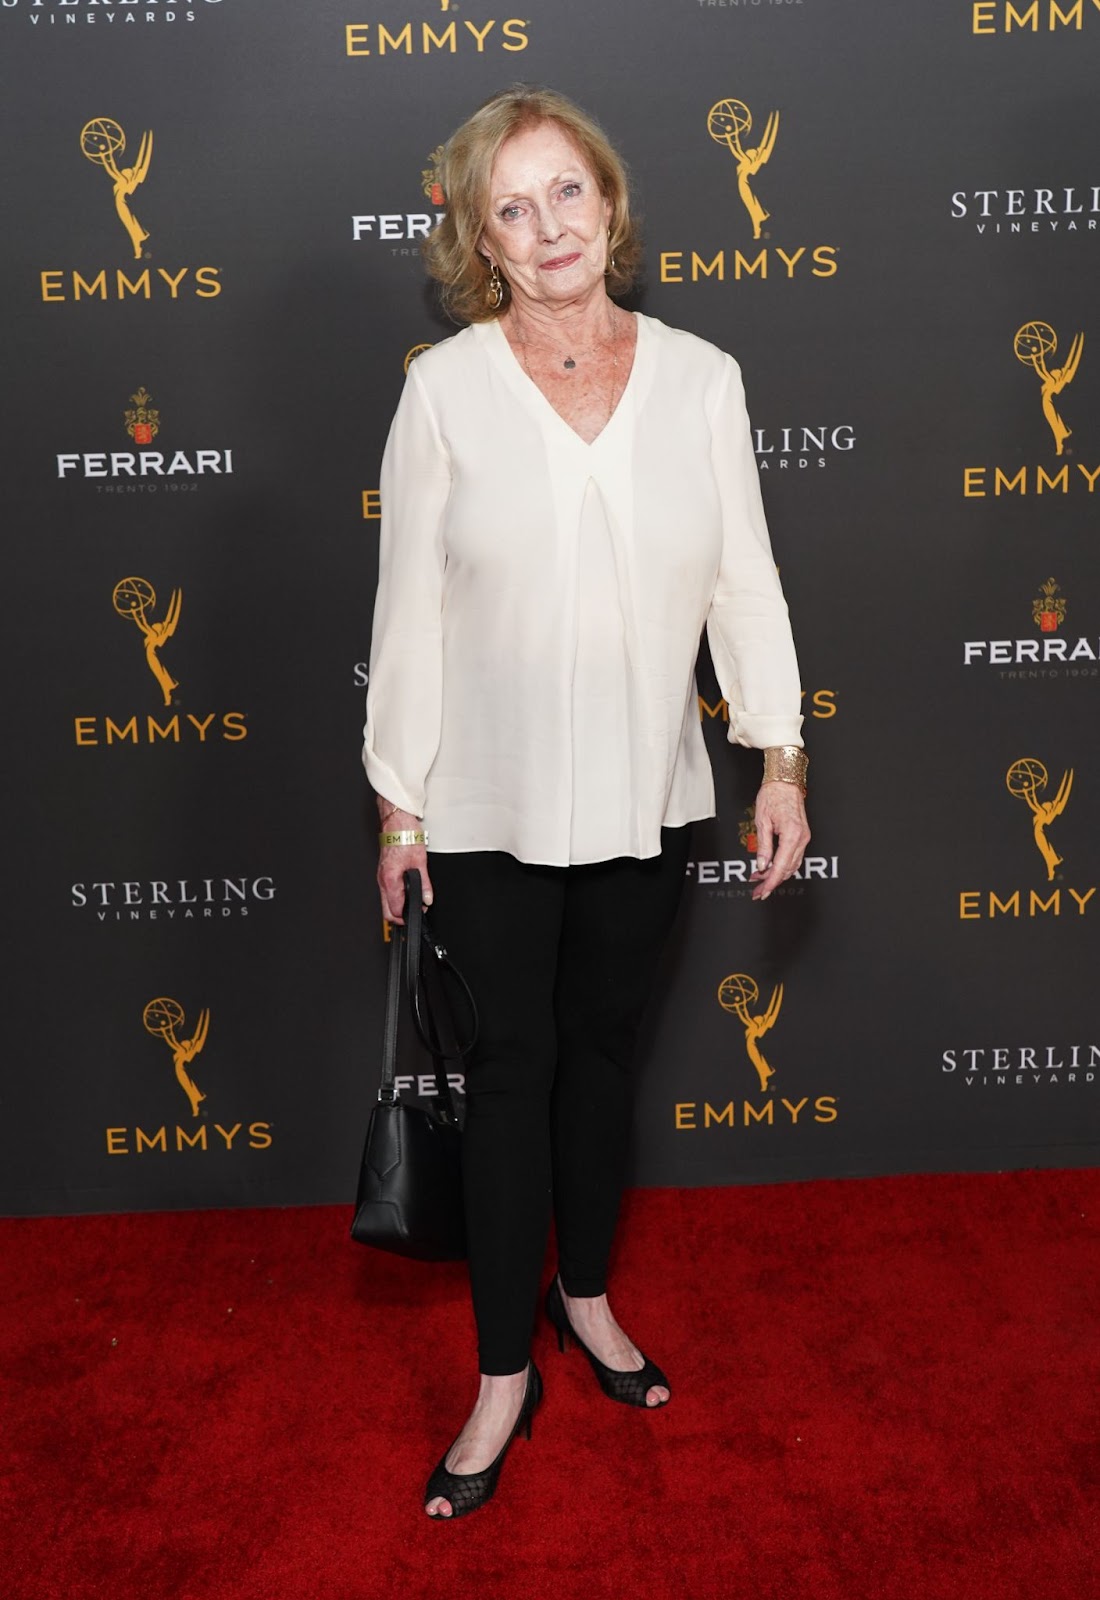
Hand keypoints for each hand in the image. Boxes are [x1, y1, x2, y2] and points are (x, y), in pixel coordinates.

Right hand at [375, 800, 432, 924]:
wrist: (396, 820)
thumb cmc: (404, 834)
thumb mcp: (420, 860)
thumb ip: (424, 883)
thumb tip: (427, 898)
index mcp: (390, 878)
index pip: (394, 910)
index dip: (407, 916)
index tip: (418, 912)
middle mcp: (382, 879)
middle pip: (386, 910)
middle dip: (401, 915)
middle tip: (415, 911)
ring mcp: (382, 875)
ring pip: (386, 900)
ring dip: (399, 903)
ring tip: (414, 898)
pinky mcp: (384, 870)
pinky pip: (388, 889)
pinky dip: (397, 893)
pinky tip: (408, 888)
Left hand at [749, 781, 809, 901]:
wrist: (784, 781)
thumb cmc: (772, 795)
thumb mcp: (762, 822)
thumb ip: (763, 846)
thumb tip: (762, 865)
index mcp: (792, 835)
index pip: (781, 867)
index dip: (770, 882)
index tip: (762, 892)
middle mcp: (801, 838)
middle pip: (787, 869)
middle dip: (772, 882)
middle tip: (757, 890)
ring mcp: (804, 837)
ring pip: (792, 865)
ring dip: (776, 874)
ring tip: (759, 879)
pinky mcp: (802, 835)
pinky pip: (793, 856)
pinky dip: (782, 864)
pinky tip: (770, 867)